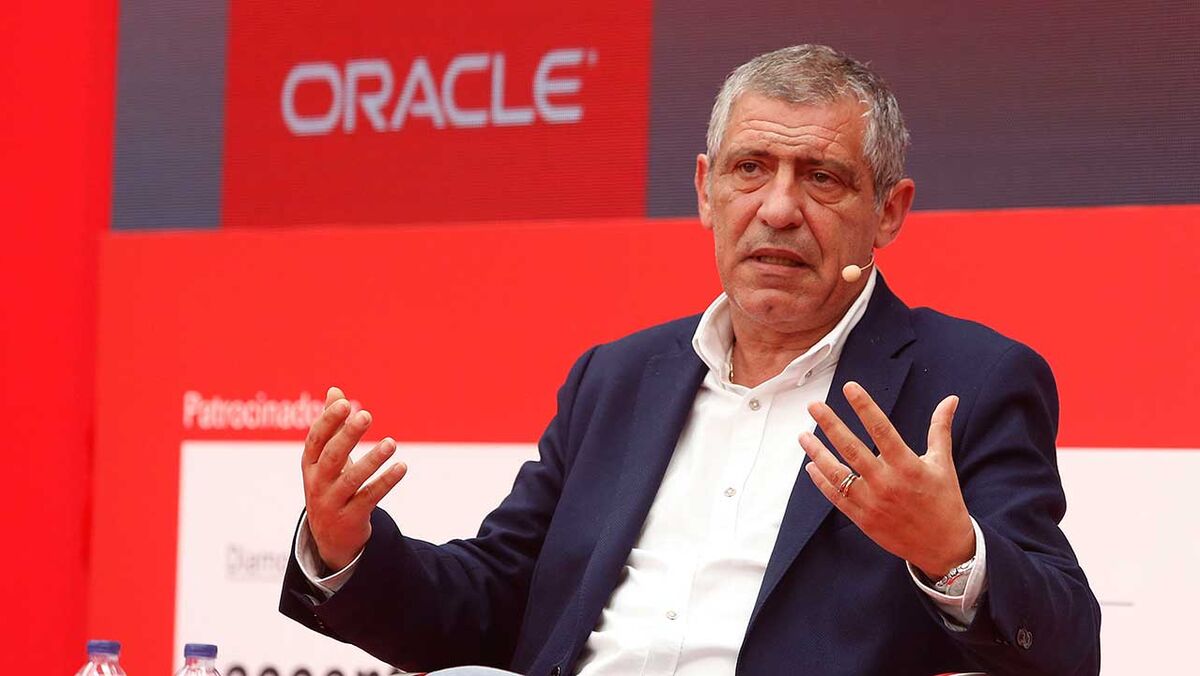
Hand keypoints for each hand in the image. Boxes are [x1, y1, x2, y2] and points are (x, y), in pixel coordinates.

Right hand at [302, 386, 407, 571]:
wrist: (330, 538)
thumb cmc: (330, 486)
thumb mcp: (325, 459)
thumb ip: (331, 426)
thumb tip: (335, 391)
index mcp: (309, 465)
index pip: (315, 440)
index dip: (328, 422)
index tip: (345, 403)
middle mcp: (317, 483)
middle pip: (331, 457)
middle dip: (348, 436)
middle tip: (366, 416)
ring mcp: (332, 503)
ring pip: (352, 479)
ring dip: (372, 460)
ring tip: (392, 443)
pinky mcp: (351, 518)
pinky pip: (369, 498)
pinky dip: (386, 482)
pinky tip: (402, 467)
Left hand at [800, 381, 973, 578]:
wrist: (944, 547)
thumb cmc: (944, 501)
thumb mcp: (943, 463)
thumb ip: (940, 429)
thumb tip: (951, 399)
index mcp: (907, 466)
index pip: (881, 429)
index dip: (864, 407)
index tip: (849, 388)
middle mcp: (887, 482)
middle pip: (852, 448)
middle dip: (830, 425)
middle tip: (813, 406)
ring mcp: (872, 502)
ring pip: (837, 473)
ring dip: (817, 453)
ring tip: (802, 435)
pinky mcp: (863, 518)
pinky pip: (836, 497)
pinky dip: (821, 481)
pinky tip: (811, 465)